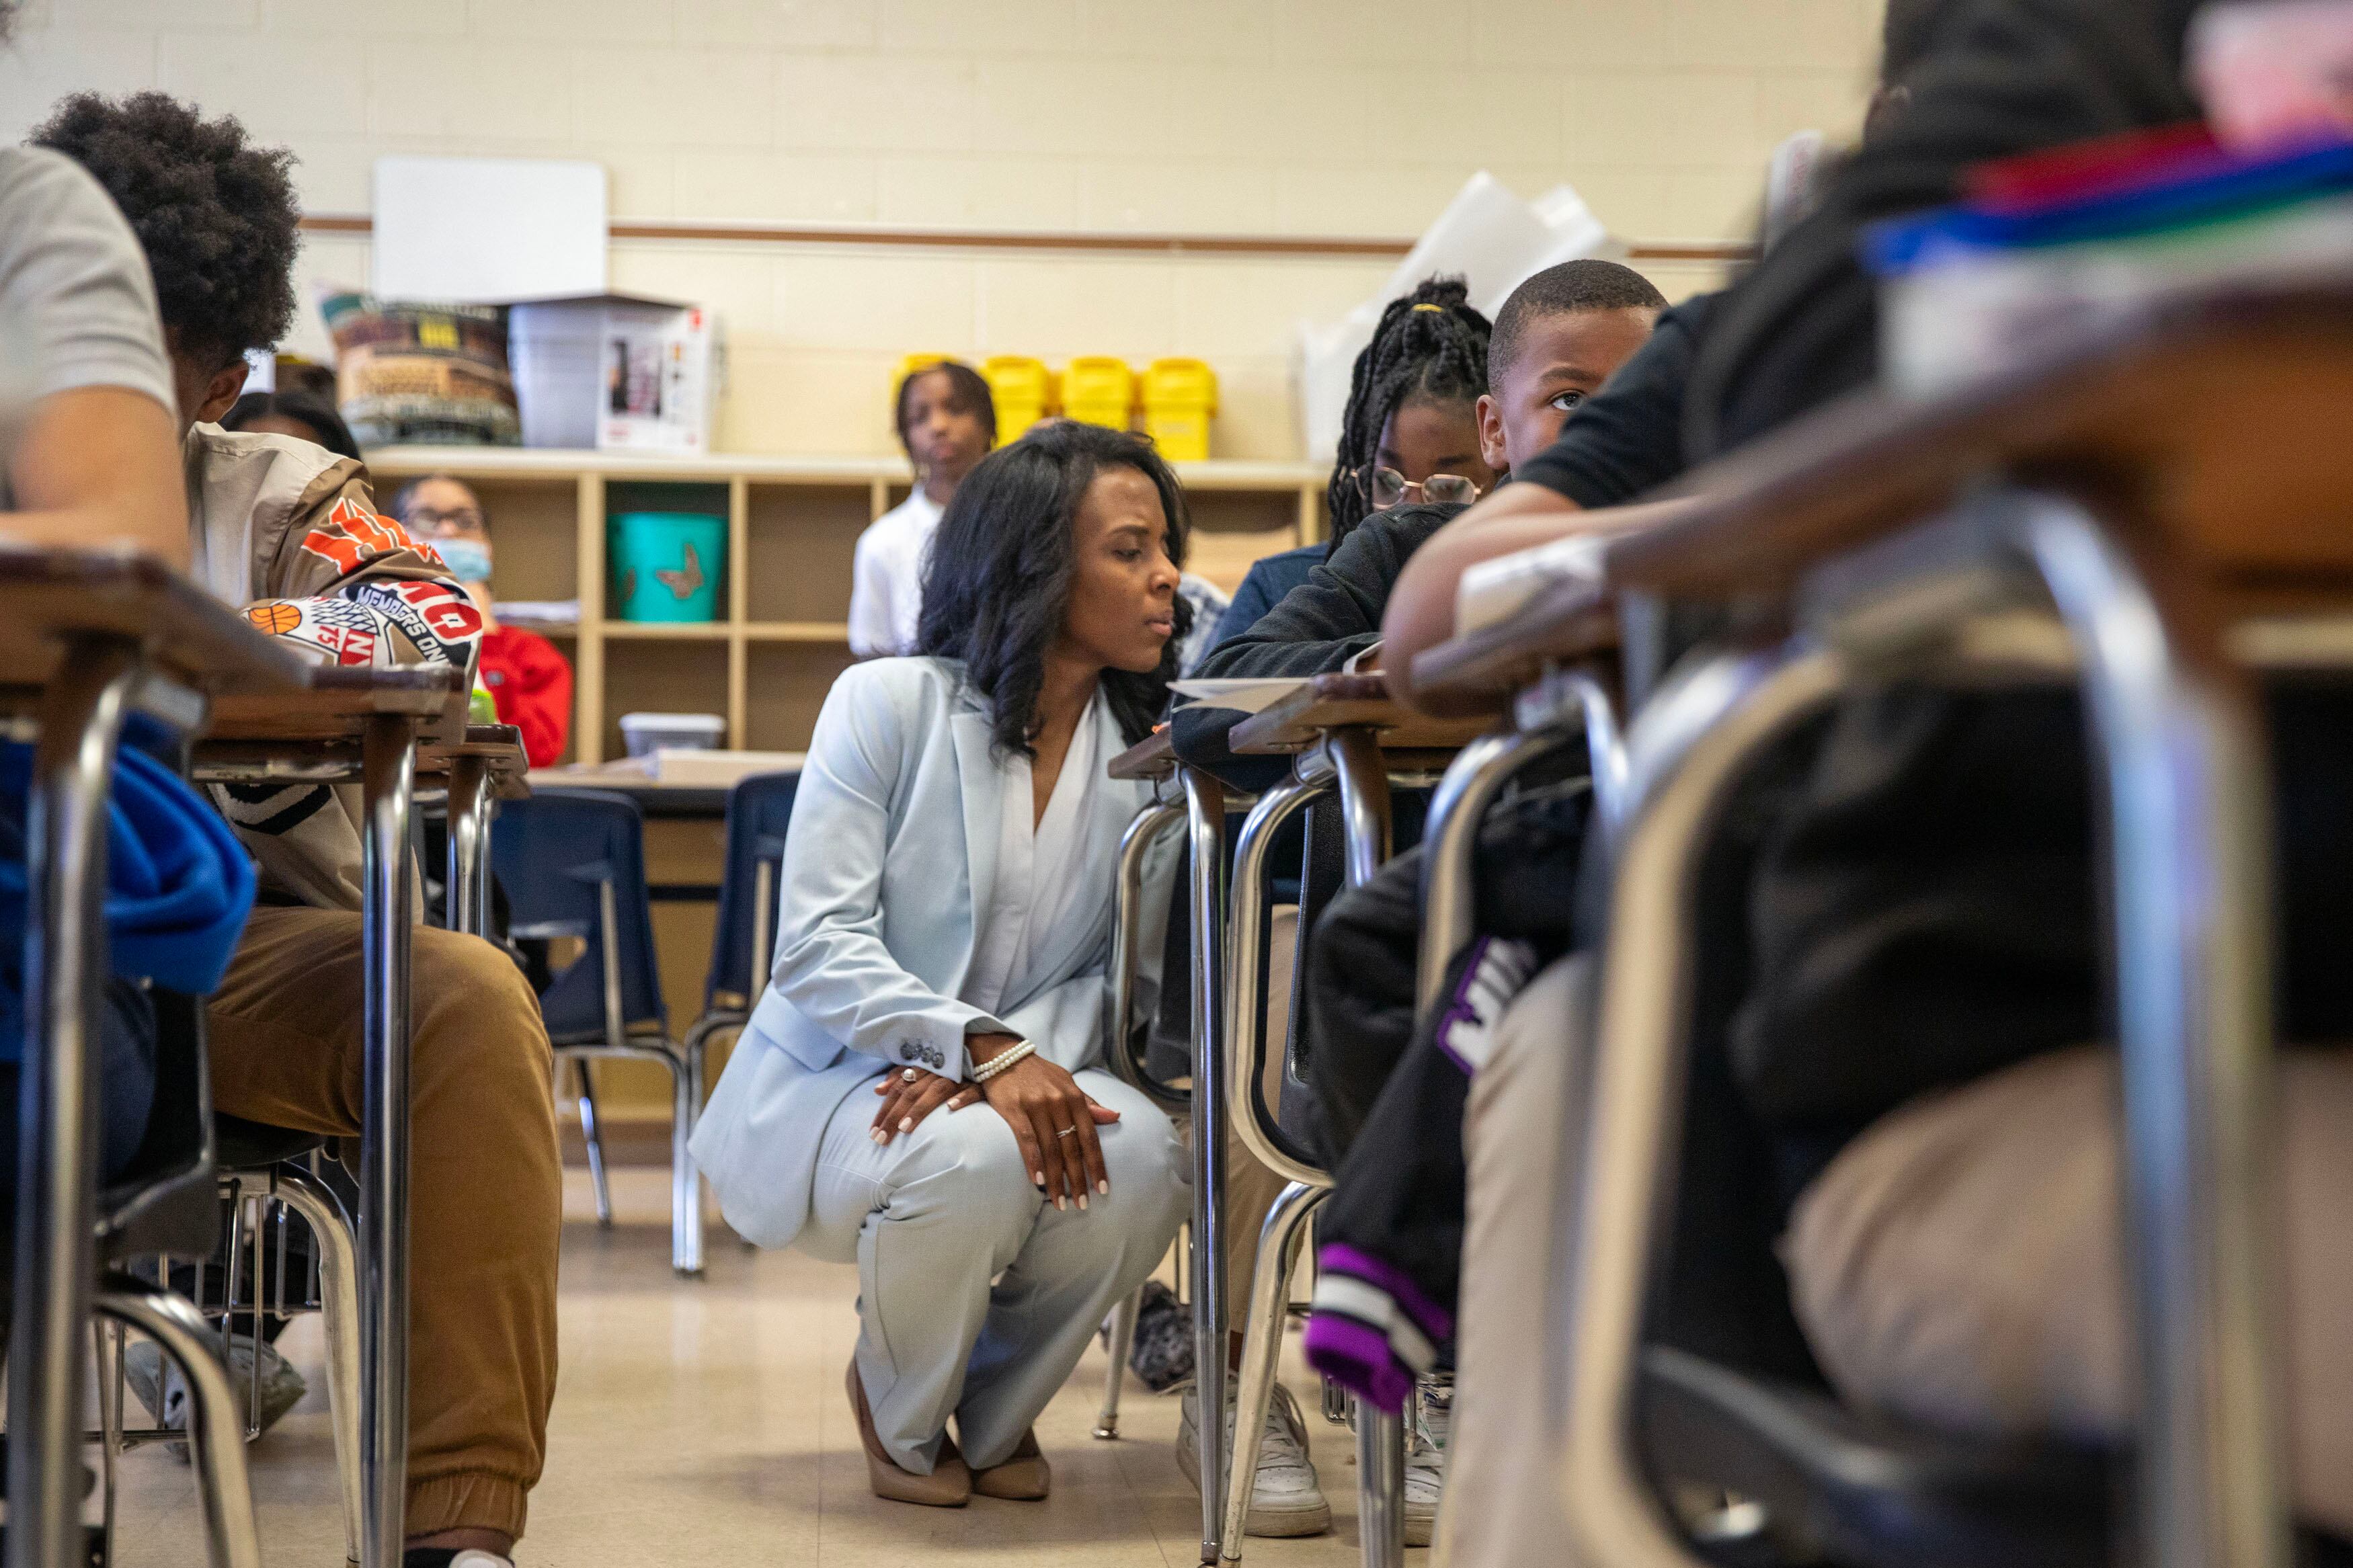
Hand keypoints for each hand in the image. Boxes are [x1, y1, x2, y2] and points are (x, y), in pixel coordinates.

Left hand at [870, 1067, 978, 1142]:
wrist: (989, 1060)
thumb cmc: (951, 1069)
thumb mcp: (926, 1072)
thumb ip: (902, 1077)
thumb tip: (877, 1090)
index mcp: (925, 1067)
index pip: (900, 1087)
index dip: (885, 1107)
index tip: (873, 1130)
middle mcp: (940, 1070)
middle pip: (912, 1092)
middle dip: (894, 1115)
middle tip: (880, 1139)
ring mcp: (961, 1076)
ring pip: (936, 1090)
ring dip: (920, 1109)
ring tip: (904, 1129)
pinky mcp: (982, 1084)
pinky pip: (973, 1090)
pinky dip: (962, 1097)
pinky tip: (951, 1108)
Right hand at [968, 1034, 1120, 1211]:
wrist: (1005, 1054)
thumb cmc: (1040, 1074)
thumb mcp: (1068, 1083)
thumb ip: (1089, 1102)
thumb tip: (1115, 1116)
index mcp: (1075, 1097)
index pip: (1090, 1137)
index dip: (1097, 1164)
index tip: (1103, 1189)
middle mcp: (1058, 1102)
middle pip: (1072, 1148)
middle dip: (1078, 1179)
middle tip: (1082, 1204)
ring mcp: (1036, 1106)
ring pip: (1051, 1149)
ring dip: (1056, 1179)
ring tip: (1060, 1202)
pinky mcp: (1014, 1110)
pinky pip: (1027, 1141)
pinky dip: (1033, 1163)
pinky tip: (1038, 1181)